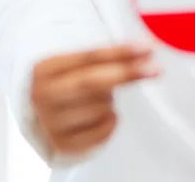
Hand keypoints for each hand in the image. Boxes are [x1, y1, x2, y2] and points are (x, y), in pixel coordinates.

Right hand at [30, 43, 159, 155]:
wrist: (40, 118)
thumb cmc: (67, 84)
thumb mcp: (74, 66)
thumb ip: (102, 58)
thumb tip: (144, 51)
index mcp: (44, 69)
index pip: (88, 56)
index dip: (119, 52)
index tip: (146, 48)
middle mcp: (41, 96)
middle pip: (91, 82)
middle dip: (126, 73)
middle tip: (154, 69)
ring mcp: (49, 123)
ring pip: (99, 107)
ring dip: (112, 100)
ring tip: (102, 97)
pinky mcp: (62, 146)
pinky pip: (102, 131)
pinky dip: (111, 120)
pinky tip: (103, 114)